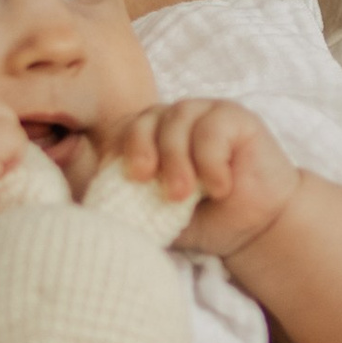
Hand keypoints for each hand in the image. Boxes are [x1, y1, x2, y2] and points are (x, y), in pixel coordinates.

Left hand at [104, 95, 297, 261]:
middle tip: (144, 180)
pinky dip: (210, 161)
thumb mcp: (156, 216)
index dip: (117, 150)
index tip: (123, 180)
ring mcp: (205, 114)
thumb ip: (127, 204)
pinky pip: (212, 128)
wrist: (256, 228)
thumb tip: (85, 210)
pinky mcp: (236, 117)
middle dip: (140, 149)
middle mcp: (175, 120)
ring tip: (184, 196)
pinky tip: (220, 187)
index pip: (122, 130)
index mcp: (151, 138)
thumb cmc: (204, 221)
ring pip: (176, 121)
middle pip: (144, 118)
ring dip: (176, 161)